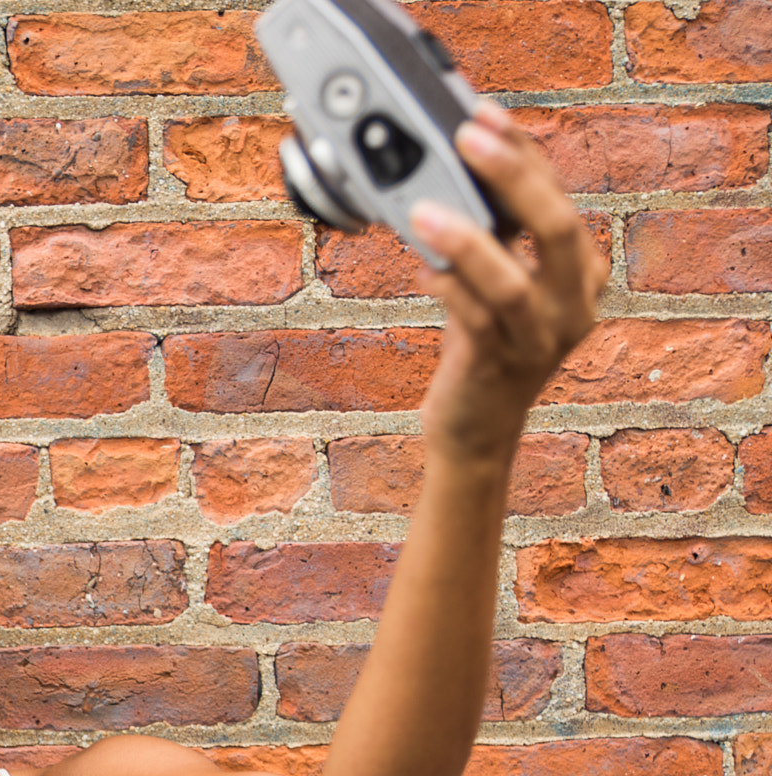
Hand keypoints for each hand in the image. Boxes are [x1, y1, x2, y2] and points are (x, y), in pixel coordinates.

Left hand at [411, 102, 605, 460]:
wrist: (474, 432)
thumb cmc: (480, 349)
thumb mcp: (495, 284)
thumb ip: (492, 239)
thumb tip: (451, 174)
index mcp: (582, 274)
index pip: (560, 197)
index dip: (524, 153)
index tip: (485, 117)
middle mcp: (575, 304)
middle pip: (559, 228)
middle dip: (513, 176)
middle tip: (468, 137)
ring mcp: (542, 339)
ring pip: (516, 281)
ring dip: (469, 240)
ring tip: (423, 209)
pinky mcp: (499, 367)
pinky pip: (477, 319)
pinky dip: (448, 285)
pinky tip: (421, 264)